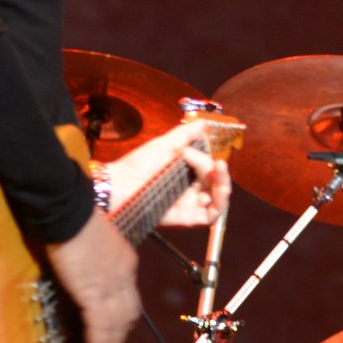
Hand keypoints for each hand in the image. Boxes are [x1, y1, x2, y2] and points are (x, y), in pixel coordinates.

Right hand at [46, 211, 137, 342]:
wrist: (68, 209)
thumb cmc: (74, 217)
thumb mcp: (93, 238)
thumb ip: (93, 256)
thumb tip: (83, 265)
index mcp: (124, 261)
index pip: (128, 296)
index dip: (124, 315)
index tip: (119, 327)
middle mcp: (124, 276)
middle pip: (129, 313)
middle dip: (122, 335)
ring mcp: (111, 286)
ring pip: (115, 325)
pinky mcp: (93, 292)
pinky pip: (99, 326)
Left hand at [107, 125, 231, 229]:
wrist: (119, 185)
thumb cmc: (136, 165)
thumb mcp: (164, 144)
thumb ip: (186, 134)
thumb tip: (204, 123)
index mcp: (185, 172)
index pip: (208, 167)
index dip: (207, 160)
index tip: (188, 151)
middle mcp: (189, 188)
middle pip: (216, 183)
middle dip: (220, 174)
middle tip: (218, 164)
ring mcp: (188, 204)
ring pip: (217, 200)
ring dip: (224, 188)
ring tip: (220, 178)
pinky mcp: (185, 218)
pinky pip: (209, 217)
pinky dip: (217, 207)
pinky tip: (216, 194)